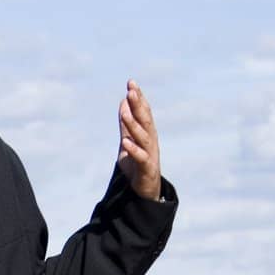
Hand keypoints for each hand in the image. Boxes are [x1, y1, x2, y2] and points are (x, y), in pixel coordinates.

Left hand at [117, 80, 161, 199]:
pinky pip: (141, 158)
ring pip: (143, 137)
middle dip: (138, 105)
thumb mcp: (128, 141)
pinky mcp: (147, 169)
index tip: (131, 82)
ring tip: (124, 112)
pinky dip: (133, 150)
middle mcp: (151, 141)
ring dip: (133, 124)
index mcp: (147, 133)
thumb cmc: (137, 165)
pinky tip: (125, 142)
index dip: (139, 97)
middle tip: (131, 90)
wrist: (144, 192)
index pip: (144, 112)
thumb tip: (123, 102)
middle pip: (145, 120)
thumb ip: (126, 124)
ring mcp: (150, 154)